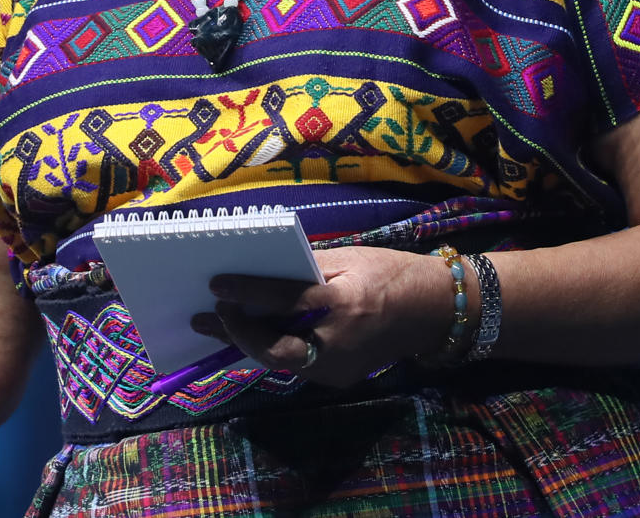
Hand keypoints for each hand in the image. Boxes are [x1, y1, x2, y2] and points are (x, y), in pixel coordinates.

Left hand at [191, 246, 451, 387]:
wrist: (431, 312)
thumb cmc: (388, 274)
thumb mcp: (349, 259)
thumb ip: (306, 268)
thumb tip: (261, 267)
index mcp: (344, 303)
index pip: (286, 300)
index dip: (249, 293)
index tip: (217, 286)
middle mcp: (340, 343)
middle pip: (277, 348)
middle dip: (238, 333)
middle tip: (208, 316)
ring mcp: (339, 368)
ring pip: (281, 361)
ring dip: (247, 343)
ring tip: (215, 328)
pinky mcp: (338, 379)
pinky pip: (296, 365)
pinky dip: (271, 348)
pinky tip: (248, 335)